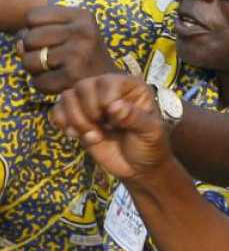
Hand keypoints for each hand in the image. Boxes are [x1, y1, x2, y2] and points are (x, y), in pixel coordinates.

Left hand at [19, 5, 117, 95]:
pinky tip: (59, 81)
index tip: (52, 38)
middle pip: (29, 38)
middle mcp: (83, 31)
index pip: (32, 16)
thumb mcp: (69, 31)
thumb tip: (18, 46)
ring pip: (30, 60)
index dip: (34, 29)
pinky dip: (43, 84)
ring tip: (54, 69)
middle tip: (51, 57)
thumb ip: (37, 31)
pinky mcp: (74, 75)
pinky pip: (39, 81)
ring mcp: (79, 53)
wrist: (113, 81)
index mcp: (82, 16)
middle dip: (33, 51)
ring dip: (36, 69)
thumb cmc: (84, 54)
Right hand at [50, 73, 171, 181]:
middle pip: (83, 86)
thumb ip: (135, 119)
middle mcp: (108, 90)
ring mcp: (90, 103)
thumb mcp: (151, 133)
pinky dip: (62, 123)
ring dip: (76, 120)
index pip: (108, 82)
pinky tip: (76, 135)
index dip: (105, 101)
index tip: (114, 121)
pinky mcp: (76, 117)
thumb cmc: (150, 146)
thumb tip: (115, 107)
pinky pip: (56, 110)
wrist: (138, 168)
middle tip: (102, 128)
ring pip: (67, 97)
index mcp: (131, 87)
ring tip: (93, 135)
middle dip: (88, 112)